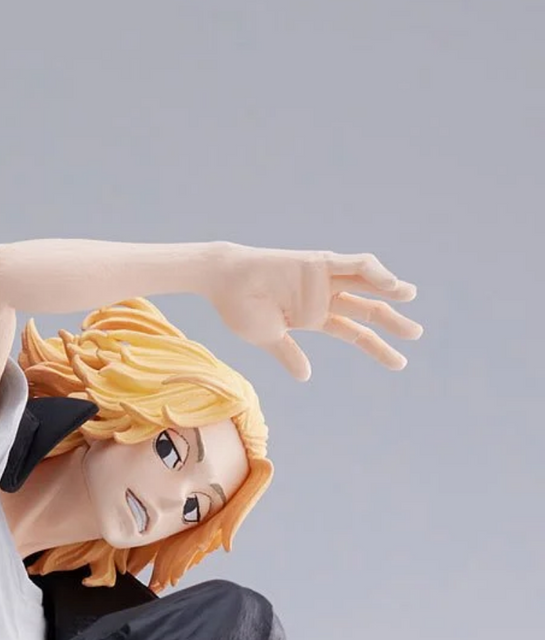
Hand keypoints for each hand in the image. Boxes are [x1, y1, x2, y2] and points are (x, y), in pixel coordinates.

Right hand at [205, 243, 421, 380]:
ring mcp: (324, 279)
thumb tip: (306, 377)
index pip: (354, 334)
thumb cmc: (239, 308)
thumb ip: (288, 355)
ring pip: (366, 285)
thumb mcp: (268, 338)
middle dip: (393, 322)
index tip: (399, 363)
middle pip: (367, 310)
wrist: (224, 281)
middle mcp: (324, 298)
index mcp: (314, 318)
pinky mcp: (320, 262)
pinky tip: (391, 285)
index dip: (377, 347)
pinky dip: (375, 273)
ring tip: (411, 297)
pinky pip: (354, 265)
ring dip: (391, 289)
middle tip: (416, 335)